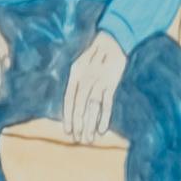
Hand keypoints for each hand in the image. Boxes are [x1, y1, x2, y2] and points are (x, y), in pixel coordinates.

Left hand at [58, 27, 124, 146]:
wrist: (113, 40)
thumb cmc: (96, 55)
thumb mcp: (81, 65)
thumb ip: (77, 83)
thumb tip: (73, 105)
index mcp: (75, 74)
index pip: (68, 99)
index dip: (67, 116)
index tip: (68, 131)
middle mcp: (85, 78)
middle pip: (79, 105)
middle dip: (78, 124)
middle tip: (79, 140)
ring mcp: (99, 80)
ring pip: (92, 107)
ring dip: (90, 124)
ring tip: (89, 139)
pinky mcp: (112, 82)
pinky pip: (107, 103)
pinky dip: (104, 117)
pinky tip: (102, 129)